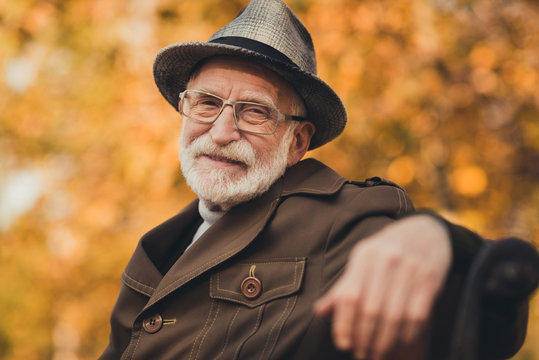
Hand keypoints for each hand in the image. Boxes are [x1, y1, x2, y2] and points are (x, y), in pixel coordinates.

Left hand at [314, 214, 451, 358]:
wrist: (427, 231)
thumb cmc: (387, 251)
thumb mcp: (363, 260)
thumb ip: (343, 286)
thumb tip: (320, 312)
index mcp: (364, 255)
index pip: (349, 296)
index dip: (344, 324)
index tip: (343, 344)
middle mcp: (386, 259)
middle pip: (371, 309)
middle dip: (365, 338)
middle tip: (362, 354)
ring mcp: (410, 268)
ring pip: (394, 316)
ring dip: (385, 342)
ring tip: (377, 354)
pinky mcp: (430, 278)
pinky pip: (417, 316)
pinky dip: (406, 336)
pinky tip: (399, 344)